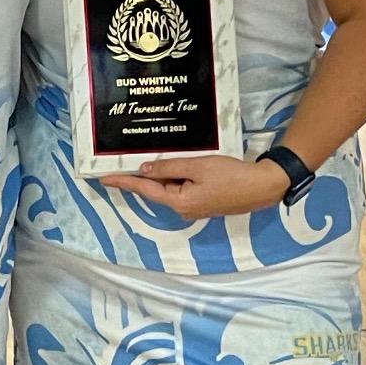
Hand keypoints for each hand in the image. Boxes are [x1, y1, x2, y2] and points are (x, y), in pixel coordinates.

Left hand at [100, 155, 290, 220]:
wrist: (261, 187)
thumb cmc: (231, 176)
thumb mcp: (197, 166)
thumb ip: (169, 167)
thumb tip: (145, 169)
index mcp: (178, 201)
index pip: (144, 190)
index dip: (123, 182)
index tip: (103, 179)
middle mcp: (182, 209)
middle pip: (157, 188)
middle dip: (145, 174)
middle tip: (127, 158)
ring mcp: (193, 207)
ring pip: (171, 187)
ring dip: (165, 173)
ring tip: (160, 155)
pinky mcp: (203, 202)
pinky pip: (183, 188)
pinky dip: (178, 176)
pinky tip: (178, 163)